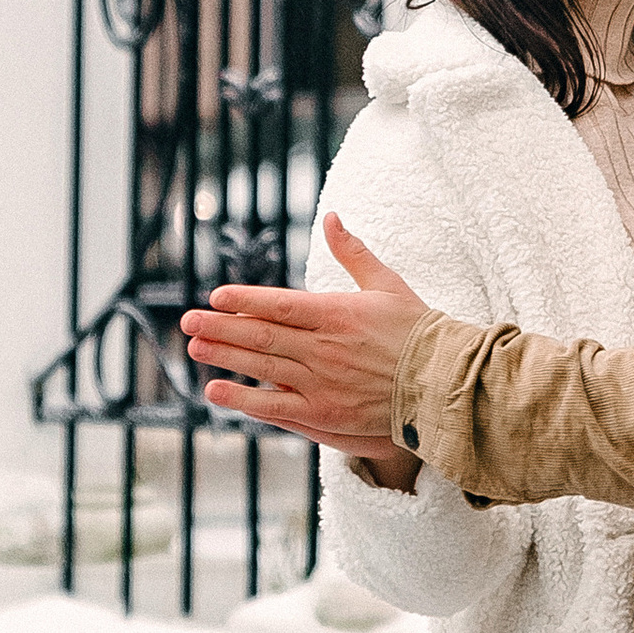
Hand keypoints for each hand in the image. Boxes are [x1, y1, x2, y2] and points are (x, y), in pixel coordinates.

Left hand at [182, 215, 436, 453]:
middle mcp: (324, 347)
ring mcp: (322, 383)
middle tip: (187, 321)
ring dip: (224, 356)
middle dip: (220, 327)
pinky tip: (216, 390)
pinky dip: (243, 399)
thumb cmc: (419, 332)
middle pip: (261, 335)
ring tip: (195, 346)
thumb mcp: (388, 284)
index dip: (244, 299)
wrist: (446, 385)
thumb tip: (332, 218)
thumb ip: (353, 253)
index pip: (279, 303)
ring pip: (262, 366)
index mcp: (338, 313)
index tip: (216, 296)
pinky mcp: (325, 414)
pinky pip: (275, 407)